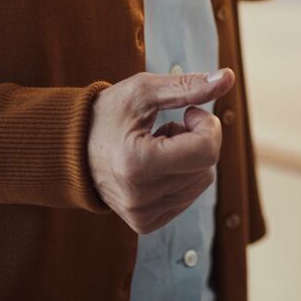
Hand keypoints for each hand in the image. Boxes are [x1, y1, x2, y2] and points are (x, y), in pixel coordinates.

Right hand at [86, 68, 235, 234]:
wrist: (70, 150)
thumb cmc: (108, 114)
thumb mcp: (145, 91)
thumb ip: (188, 86)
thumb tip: (229, 77)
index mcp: (138, 164)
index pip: (206, 150)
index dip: (206, 125)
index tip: (188, 111)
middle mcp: (139, 198)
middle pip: (207, 166)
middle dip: (196, 139)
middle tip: (165, 128)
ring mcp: (141, 215)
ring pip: (202, 181)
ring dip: (188, 157)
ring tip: (156, 147)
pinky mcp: (145, 223)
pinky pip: (188, 196)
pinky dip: (181, 175)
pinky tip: (154, 165)